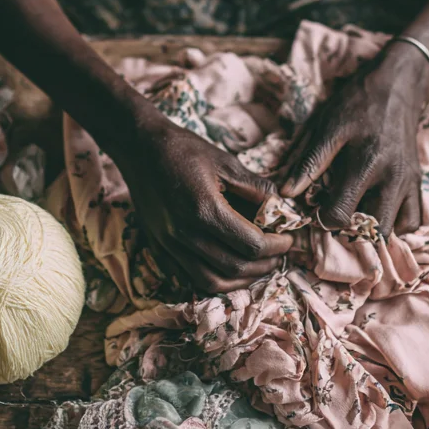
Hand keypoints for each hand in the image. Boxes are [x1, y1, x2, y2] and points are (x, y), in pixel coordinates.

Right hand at [118, 120, 292, 293]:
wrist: (140, 147)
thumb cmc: (185, 150)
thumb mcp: (227, 162)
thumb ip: (257, 188)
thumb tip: (284, 208)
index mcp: (205, 209)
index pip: (251, 244)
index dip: (276, 246)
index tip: (288, 239)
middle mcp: (184, 232)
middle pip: (233, 267)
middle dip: (264, 266)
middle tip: (278, 255)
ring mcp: (168, 243)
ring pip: (209, 281)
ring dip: (239, 281)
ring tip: (257, 267)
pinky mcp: (158, 247)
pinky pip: (186, 278)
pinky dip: (211, 280)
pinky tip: (226, 269)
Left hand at [280, 42, 428, 233]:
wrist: (397, 85)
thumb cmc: (356, 103)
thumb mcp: (327, 126)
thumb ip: (308, 162)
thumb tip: (286, 193)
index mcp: (365, 164)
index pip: (341, 215)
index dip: (322, 219)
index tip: (316, 208)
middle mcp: (392, 178)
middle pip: (373, 231)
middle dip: (351, 232)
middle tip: (338, 216)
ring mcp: (408, 183)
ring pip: (394, 230)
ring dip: (373, 230)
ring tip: (356, 215)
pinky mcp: (418, 183)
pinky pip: (412, 220)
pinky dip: (395, 223)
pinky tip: (376, 210)